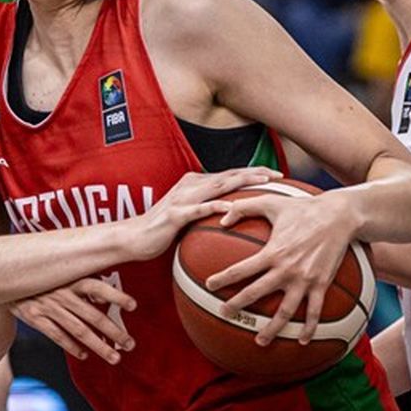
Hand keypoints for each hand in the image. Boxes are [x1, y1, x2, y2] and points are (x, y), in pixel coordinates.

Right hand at [14, 277, 135, 363]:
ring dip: (99, 345)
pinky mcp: (34, 318)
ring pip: (79, 330)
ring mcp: (48, 307)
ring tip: (115, 357)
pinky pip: (56, 336)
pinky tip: (84, 355)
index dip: (115, 295)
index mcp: (70, 279)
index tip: (133, 305)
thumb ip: (82, 282)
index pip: (97, 286)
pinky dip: (72, 347)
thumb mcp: (60, 272)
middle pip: (93, 316)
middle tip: (130, 344)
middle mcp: (62, 294)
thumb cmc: (40, 275)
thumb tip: (104, 296)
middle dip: (114, 332)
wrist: (3, 276)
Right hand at [126, 169, 273, 260]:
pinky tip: (230, 208)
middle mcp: (190, 186)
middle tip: (278, 175)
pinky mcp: (174, 214)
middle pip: (228, 176)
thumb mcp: (188, 215)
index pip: (229, 175)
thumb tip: (229, 216)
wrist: (132, 237)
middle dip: (254, 173)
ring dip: (241, 183)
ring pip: (217, 187)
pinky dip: (214, 207)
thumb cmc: (161, 229)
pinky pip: (197, 209)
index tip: (275, 175)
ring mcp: (182, 198)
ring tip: (263, 183)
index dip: (252, 173)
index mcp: (195, 184)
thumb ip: (206, 211)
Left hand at [207, 190, 360, 346]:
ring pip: (285, 311)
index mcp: (272, 251)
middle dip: (238, 305)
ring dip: (272, 328)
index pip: (241, 269)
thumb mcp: (270, 202)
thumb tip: (222, 219)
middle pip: (257, 292)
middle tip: (225, 313)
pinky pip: (314, 311)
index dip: (223, 278)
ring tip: (259, 341)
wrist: (338, 216)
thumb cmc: (302, 207)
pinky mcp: (321, 284)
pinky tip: (303, 340)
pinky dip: (308, 328)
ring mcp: (304, 279)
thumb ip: (243, 207)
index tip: (209, 286)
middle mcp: (286, 269)